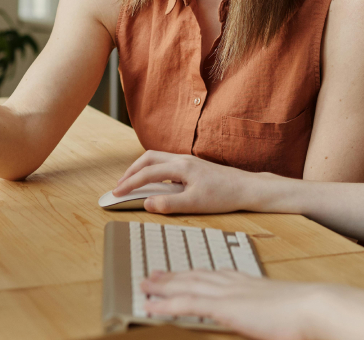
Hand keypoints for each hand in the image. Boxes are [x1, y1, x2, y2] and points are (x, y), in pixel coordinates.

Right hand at [113, 151, 261, 213]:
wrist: (246, 188)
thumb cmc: (224, 196)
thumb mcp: (195, 204)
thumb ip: (169, 204)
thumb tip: (147, 203)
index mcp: (181, 167)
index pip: (147, 173)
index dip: (129, 183)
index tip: (116, 193)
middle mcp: (182, 159)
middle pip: (148, 158)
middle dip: (131, 171)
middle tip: (120, 186)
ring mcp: (188, 160)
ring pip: (157, 158)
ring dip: (141, 169)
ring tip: (132, 183)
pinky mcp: (193, 165)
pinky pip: (166, 162)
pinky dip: (153, 169)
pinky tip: (155, 182)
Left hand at [142, 270, 328, 339]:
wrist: (314, 307)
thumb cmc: (307, 314)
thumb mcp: (282, 310)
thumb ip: (267, 312)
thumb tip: (269, 319)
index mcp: (249, 283)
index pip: (215, 275)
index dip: (195, 273)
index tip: (183, 272)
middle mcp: (235, 284)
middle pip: (196, 276)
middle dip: (173, 275)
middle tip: (154, 274)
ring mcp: (228, 294)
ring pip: (186, 286)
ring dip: (163, 285)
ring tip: (145, 285)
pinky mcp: (224, 308)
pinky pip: (187, 305)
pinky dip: (166, 304)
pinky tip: (151, 306)